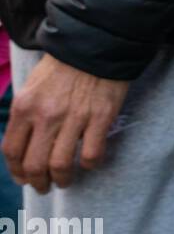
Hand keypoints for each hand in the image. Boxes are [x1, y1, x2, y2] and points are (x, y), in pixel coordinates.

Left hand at [1, 56, 129, 192]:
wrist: (94, 46)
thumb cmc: (62, 67)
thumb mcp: (32, 87)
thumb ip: (26, 114)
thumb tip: (26, 143)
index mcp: (25, 107)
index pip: (12, 151)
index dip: (17, 172)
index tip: (24, 178)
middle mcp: (46, 116)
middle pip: (35, 164)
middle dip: (38, 182)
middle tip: (45, 186)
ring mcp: (74, 118)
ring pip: (62, 165)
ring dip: (63, 179)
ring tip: (65, 180)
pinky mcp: (100, 118)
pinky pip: (92, 153)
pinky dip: (90, 164)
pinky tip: (89, 162)